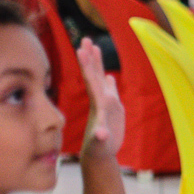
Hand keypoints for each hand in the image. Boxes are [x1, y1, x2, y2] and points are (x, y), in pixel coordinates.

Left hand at [77, 39, 123, 157]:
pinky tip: (109, 76)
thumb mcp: (100, 145)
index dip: (86, 66)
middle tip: (85, 39)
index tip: (80, 50)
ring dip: (97, 63)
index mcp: (97, 105)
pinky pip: (110, 91)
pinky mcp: (112, 110)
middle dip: (90, 57)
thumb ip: (101, 138)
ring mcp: (106, 104)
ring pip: (100, 79)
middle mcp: (100, 100)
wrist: (98, 154)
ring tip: (94, 46)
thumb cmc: (99, 150)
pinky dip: (108, 82)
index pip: (90, 81)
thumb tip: (102, 134)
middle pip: (93, 75)